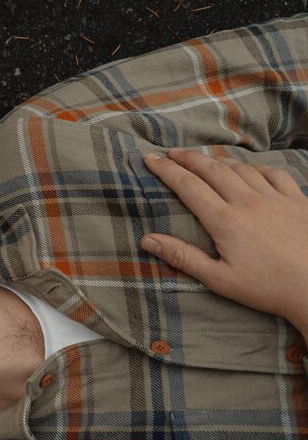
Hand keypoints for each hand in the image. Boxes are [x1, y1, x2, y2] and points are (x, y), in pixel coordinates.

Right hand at [140, 149, 307, 333]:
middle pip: (212, 169)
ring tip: (204, 159)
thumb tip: (147, 240)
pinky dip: (256, 167)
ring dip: (218, 160)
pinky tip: (249, 170)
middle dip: (188, 158)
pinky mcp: (297, 201)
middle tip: (171, 152)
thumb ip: (183, 257)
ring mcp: (275, 198)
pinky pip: (274, 174)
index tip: (151, 158)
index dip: (166, 170)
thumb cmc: (268, 288)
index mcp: (225, 220)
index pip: (188, 186)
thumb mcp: (219, 279)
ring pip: (241, 168)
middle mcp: (248, 202)